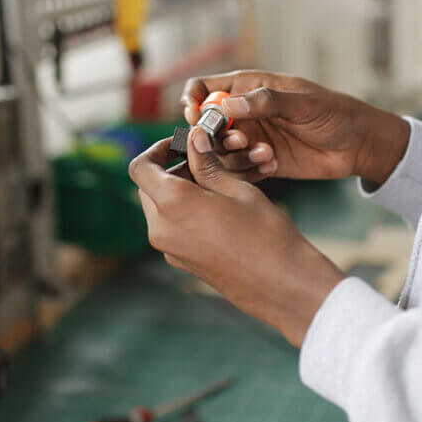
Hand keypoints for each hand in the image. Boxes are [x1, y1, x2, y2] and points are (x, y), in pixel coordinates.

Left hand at [130, 135, 344, 345]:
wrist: (282, 284)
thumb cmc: (265, 233)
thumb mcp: (236, 188)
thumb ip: (206, 163)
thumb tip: (193, 137)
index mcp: (172, 205)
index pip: (140, 167)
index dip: (156, 149)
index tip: (181, 144)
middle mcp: (162, 230)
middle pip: (148, 188)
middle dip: (170, 169)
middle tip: (204, 160)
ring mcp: (170, 249)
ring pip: (160, 208)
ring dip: (179, 190)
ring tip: (216, 182)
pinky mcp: (181, 261)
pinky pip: (172, 228)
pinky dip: (185, 211)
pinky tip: (217, 207)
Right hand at [181, 71, 410, 185]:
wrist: (360, 145)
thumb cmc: (335, 113)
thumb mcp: (303, 103)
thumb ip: (267, 102)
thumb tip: (228, 105)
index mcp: (249, 88)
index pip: (204, 88)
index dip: (193, 100)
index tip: (196, 115)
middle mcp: (245, 114)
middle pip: (206, 124)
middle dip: (215, 134)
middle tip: (240, 139)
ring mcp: (251, 139)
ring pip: (219, 151)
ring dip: (234, 155)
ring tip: (264, 153)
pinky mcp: (260, 163)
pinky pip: (239, 172)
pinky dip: (250, 171)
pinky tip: (274, 165)